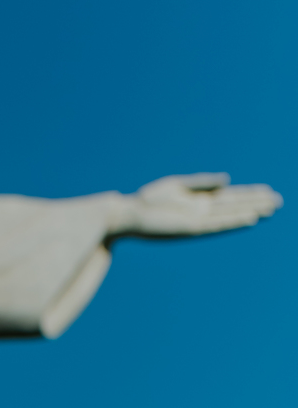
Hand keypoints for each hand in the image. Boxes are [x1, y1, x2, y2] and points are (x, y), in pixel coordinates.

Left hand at [111, 172, 280, 237]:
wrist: (128, 214)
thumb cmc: (148, 201)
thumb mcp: (178, 185)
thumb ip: (202, 183)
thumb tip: (227, 179)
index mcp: (200, 200)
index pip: (230, 196)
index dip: (249, 193)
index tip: (268, 190)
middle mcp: (202, 211)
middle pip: (235, 205)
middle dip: (256, 202)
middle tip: (279, 201)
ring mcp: (198, 220)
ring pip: (231, 215)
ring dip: (250, 211)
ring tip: (270, 208)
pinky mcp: (190, 228)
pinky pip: (218, 225)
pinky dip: (234, 221)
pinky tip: (249, 218)